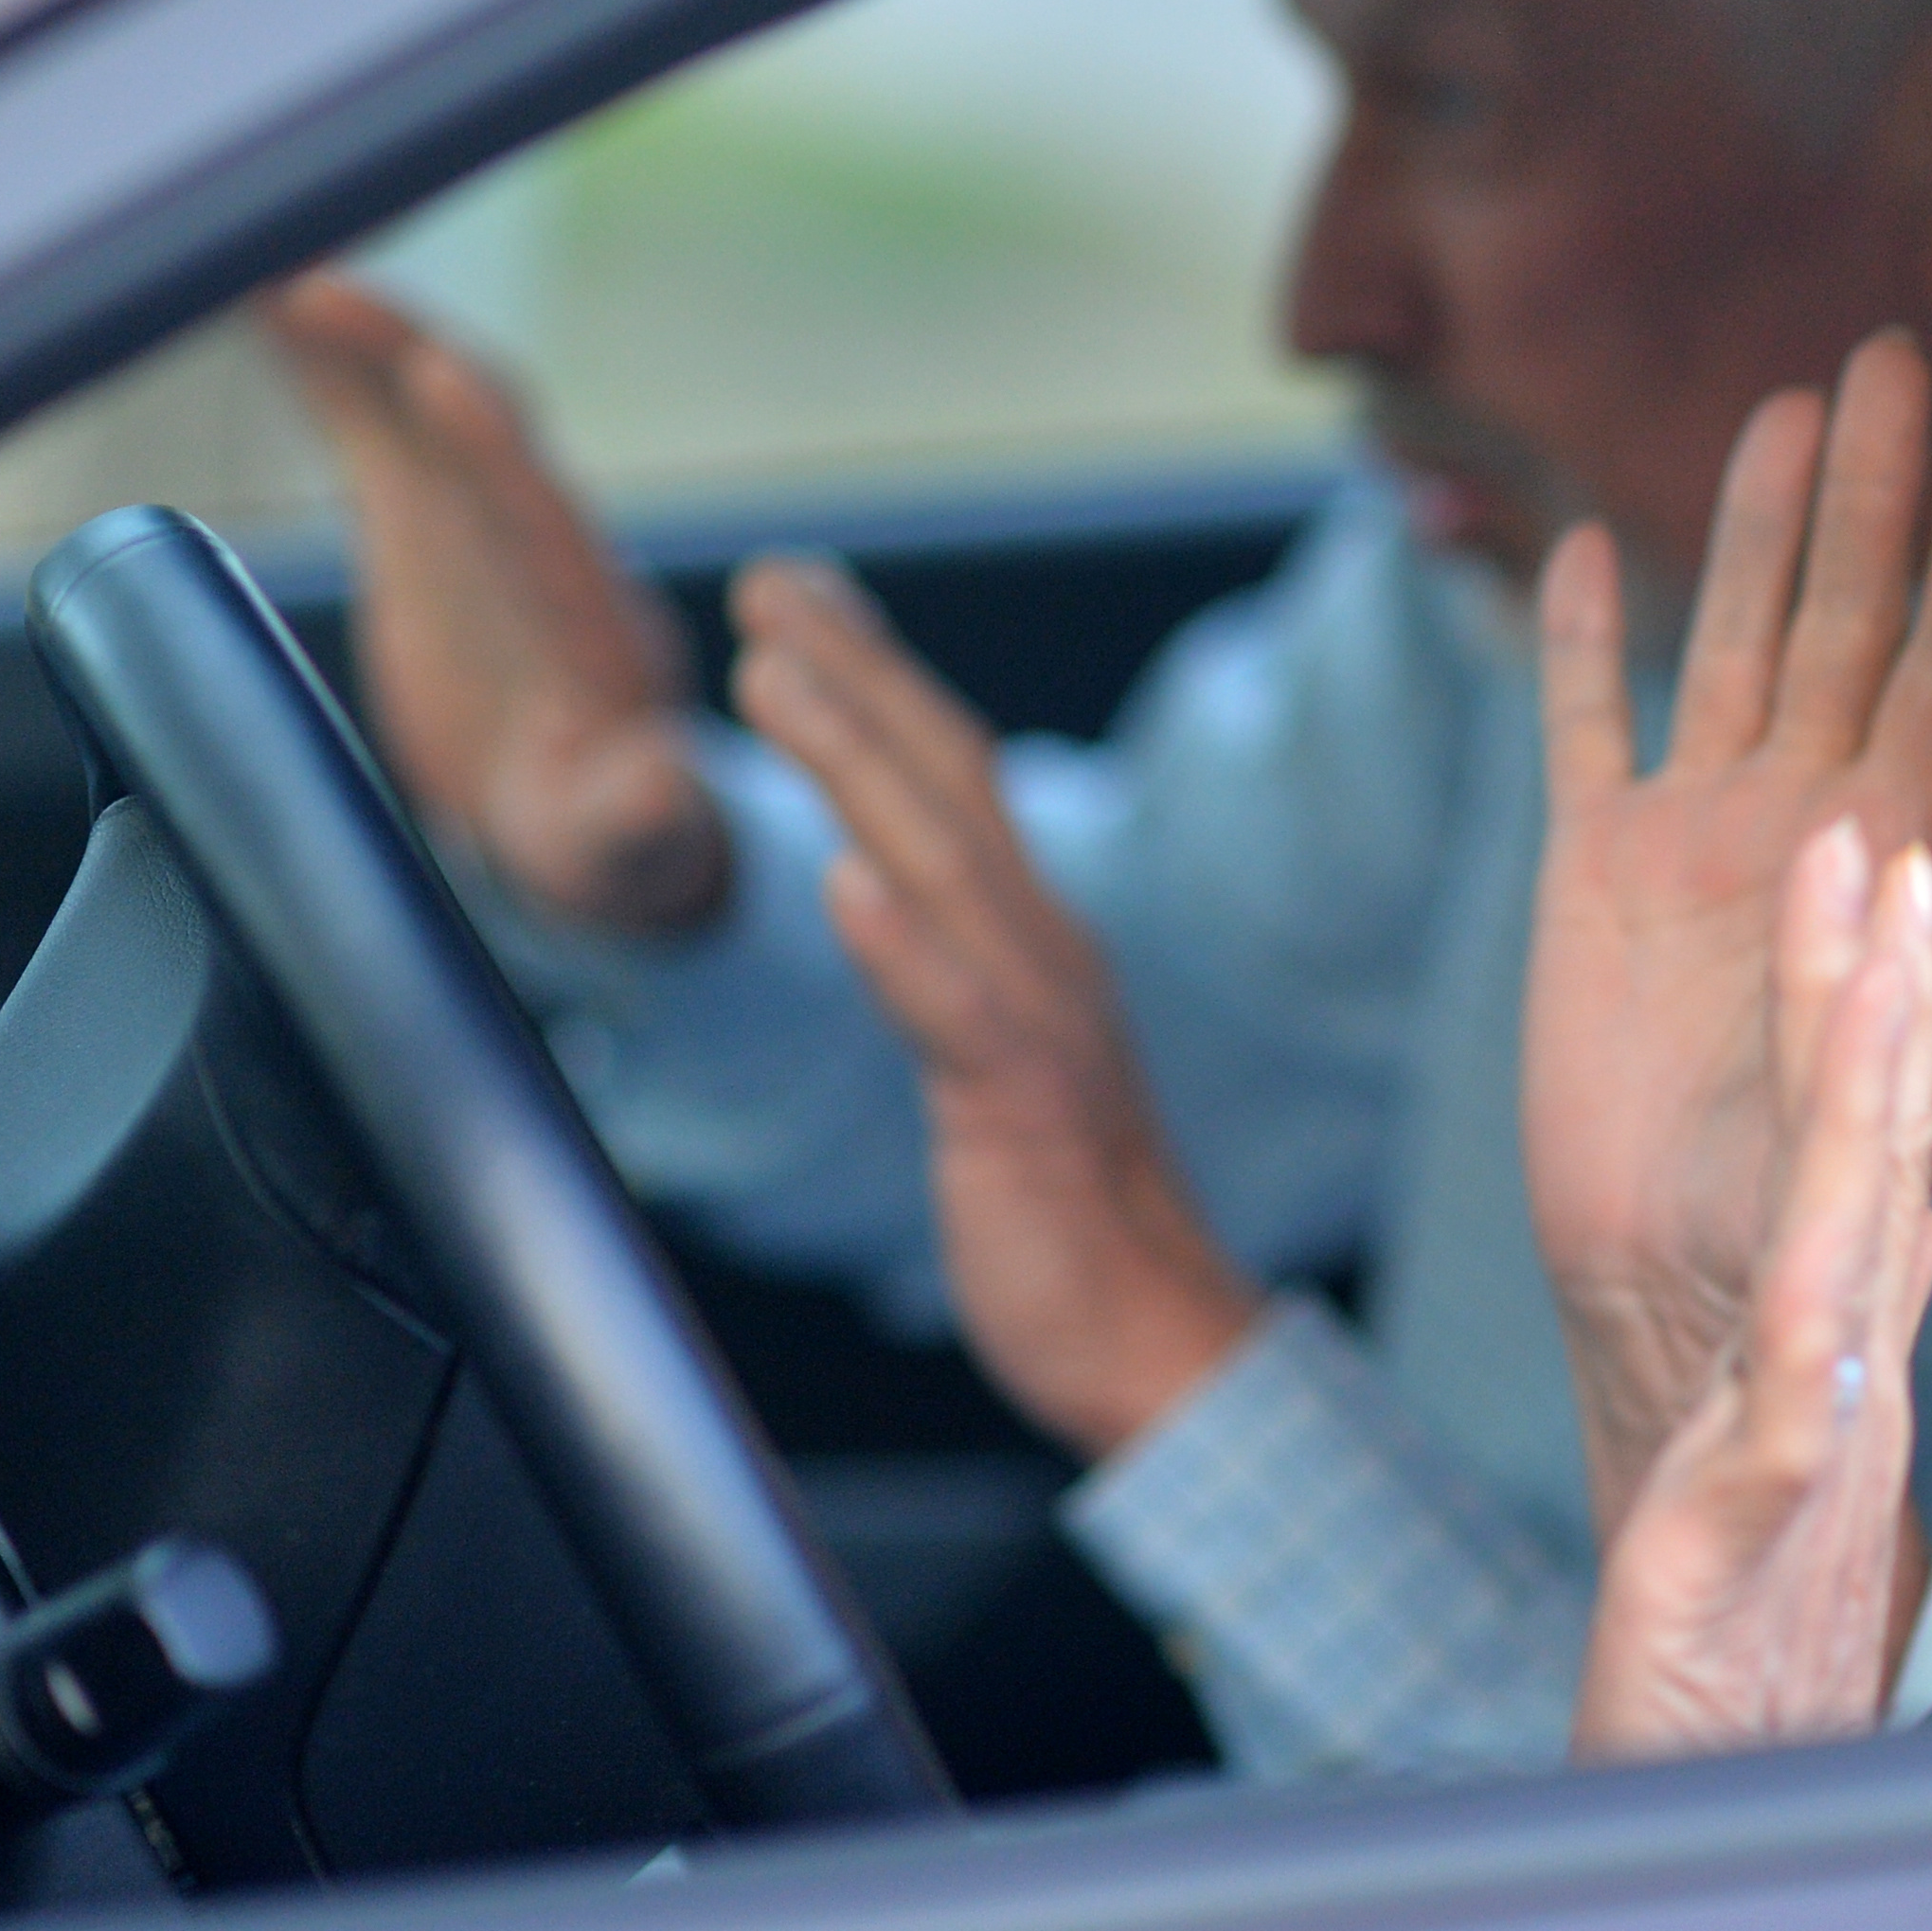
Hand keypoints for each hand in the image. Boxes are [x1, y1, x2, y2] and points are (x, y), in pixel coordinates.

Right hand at [261, 273, 733, 933]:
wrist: (587, 817)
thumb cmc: (614, 837)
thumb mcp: (627, 835)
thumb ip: (640, 810)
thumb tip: (661, 791)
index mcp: (589, 619)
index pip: (539, 516)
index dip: (488, 448)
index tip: (441, 376)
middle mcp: (538, 544)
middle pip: (470, 426)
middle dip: (401, 353)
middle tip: (313, 286)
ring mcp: (479, 520)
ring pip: (414, 401)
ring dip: (350, 333)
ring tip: (257, 263)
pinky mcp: (425, 519)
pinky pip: (372, 421)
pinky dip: (321, 360)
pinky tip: (254, 292)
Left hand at [728, 557, 1257, 1459]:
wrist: (1163, 1348)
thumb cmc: (1069, 1221)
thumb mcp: (997, 1067)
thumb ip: (947, 975)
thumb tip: (876, 884)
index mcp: (1031, 942)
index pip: (950, 782)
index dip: (877, 680)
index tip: (803, 601)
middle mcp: (1043, 953)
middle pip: (944, 782)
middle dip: (853, 672)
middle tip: (767, 582)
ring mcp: (1040, 1023)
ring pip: (942, 865)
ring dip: (855, 761)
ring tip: (770, 676)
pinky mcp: (1026, 1108)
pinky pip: (959, 1017)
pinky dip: (902, 945)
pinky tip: (842, 884)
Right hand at [1524, 331, 1931, 1537]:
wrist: (1683, 1286)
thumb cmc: (1825, 1204)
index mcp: (1899, 853)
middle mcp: (1807, 816)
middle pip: (1844, 618)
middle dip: (1872, 494)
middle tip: (1897, 355)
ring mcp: (1697, 833)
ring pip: (1729, 639)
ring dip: (1750, 528)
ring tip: (1782, 408)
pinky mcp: (1593, 869)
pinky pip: (1586, 730)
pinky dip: (1580, 647)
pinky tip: (1577, 553)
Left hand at [1577, 828, 1931, 1761]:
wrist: (1726, 1789)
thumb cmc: (1738, 1628)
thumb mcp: (1777, 1435)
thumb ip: (1834, 1311)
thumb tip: (1899, 1203)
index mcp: (1830, 1328)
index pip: (1859, 1138)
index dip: (1874, 1002)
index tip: (1885, 867)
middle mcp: (1834, 1364)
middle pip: (1865, 1154)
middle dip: (1876, 998)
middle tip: (1887, 856)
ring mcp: (1806, 1439)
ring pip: (1844, 1244)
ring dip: (1860, 1099)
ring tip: (1873, 973)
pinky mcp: (1754, 1536)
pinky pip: (1789, 1426)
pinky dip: (1812, 1341)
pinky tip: (1829, 1276)